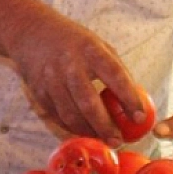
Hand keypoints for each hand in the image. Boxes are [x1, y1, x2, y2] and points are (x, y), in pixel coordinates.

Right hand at [7, 9, 140, 146]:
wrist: (32, 32)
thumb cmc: (74, 41)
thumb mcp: (98, 45)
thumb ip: (116, 70)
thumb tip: (135, 101)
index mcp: (90, 50)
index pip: (114, 76)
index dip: (129, 98)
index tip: (140, 118)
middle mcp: (69, 65)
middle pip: (88, 103)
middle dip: (105, 126)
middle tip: (119, 141)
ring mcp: (51, 79)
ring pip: (71, 115)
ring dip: (89, 132)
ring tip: (104, 139)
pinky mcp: (39, 91)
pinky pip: (58, 117)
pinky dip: (73, 128)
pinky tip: (85, 132)